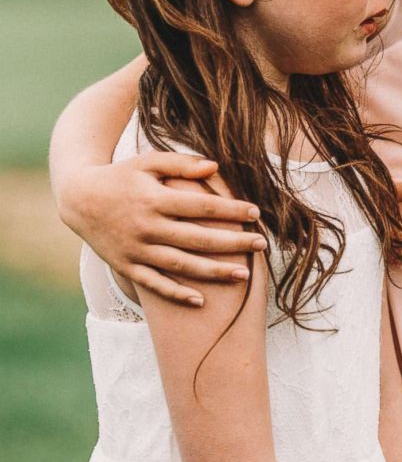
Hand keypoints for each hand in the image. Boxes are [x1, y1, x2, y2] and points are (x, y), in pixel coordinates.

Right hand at [59, 153, 264, 305]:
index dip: (230, 210)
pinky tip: (200, 300)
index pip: (201, 207)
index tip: (256, 214)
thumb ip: (182, 164)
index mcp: (156, 199)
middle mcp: (147, 227)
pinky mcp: (126, 266)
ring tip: (244, 275)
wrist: (79, 199)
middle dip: (232, 243)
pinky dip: (176, 293)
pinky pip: (153, 284)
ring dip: (213, 271)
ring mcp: (136, 249)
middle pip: (197, 238)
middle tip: (262, 245)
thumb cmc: (122, 176)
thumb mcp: (149, 161)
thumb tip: (216, 167)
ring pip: (180, 265)